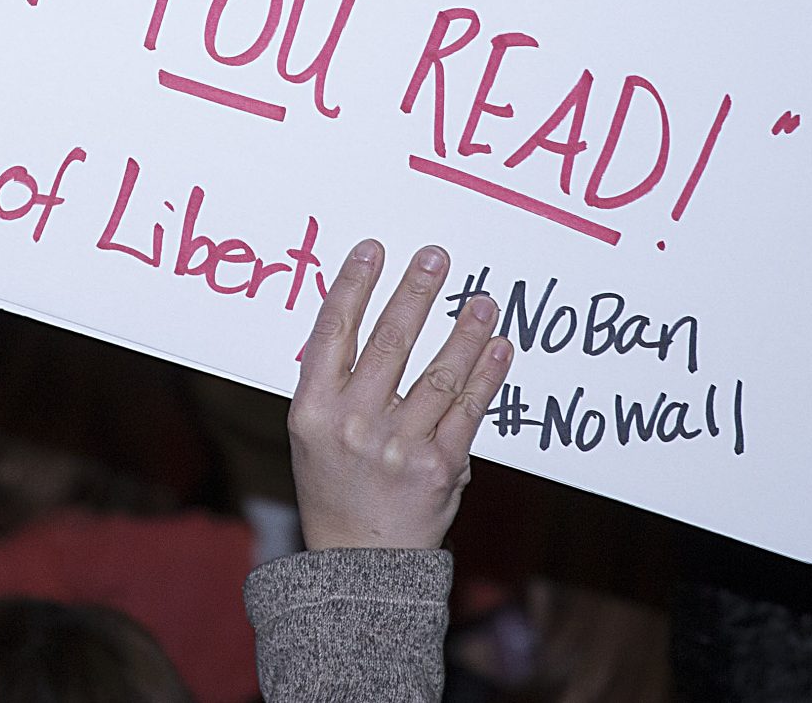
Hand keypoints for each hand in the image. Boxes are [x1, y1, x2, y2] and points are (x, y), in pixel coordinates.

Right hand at [288, 240, 507, 550]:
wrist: (358, 562)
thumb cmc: (335, 485)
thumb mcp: (312, 432)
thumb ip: (333, 381)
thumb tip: (371, 315)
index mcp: (313, 408)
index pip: (333, 331)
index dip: (354, 285)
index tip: (375, 250)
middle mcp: (352, 423)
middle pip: (390, 342)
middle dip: (416, 293)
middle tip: (437, 258)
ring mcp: (397, 446)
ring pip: (438, 373)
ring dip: (465, 330)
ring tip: (482, 300)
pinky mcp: (437, 467)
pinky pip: (468, 410)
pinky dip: (487, 375)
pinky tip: (498, 349)